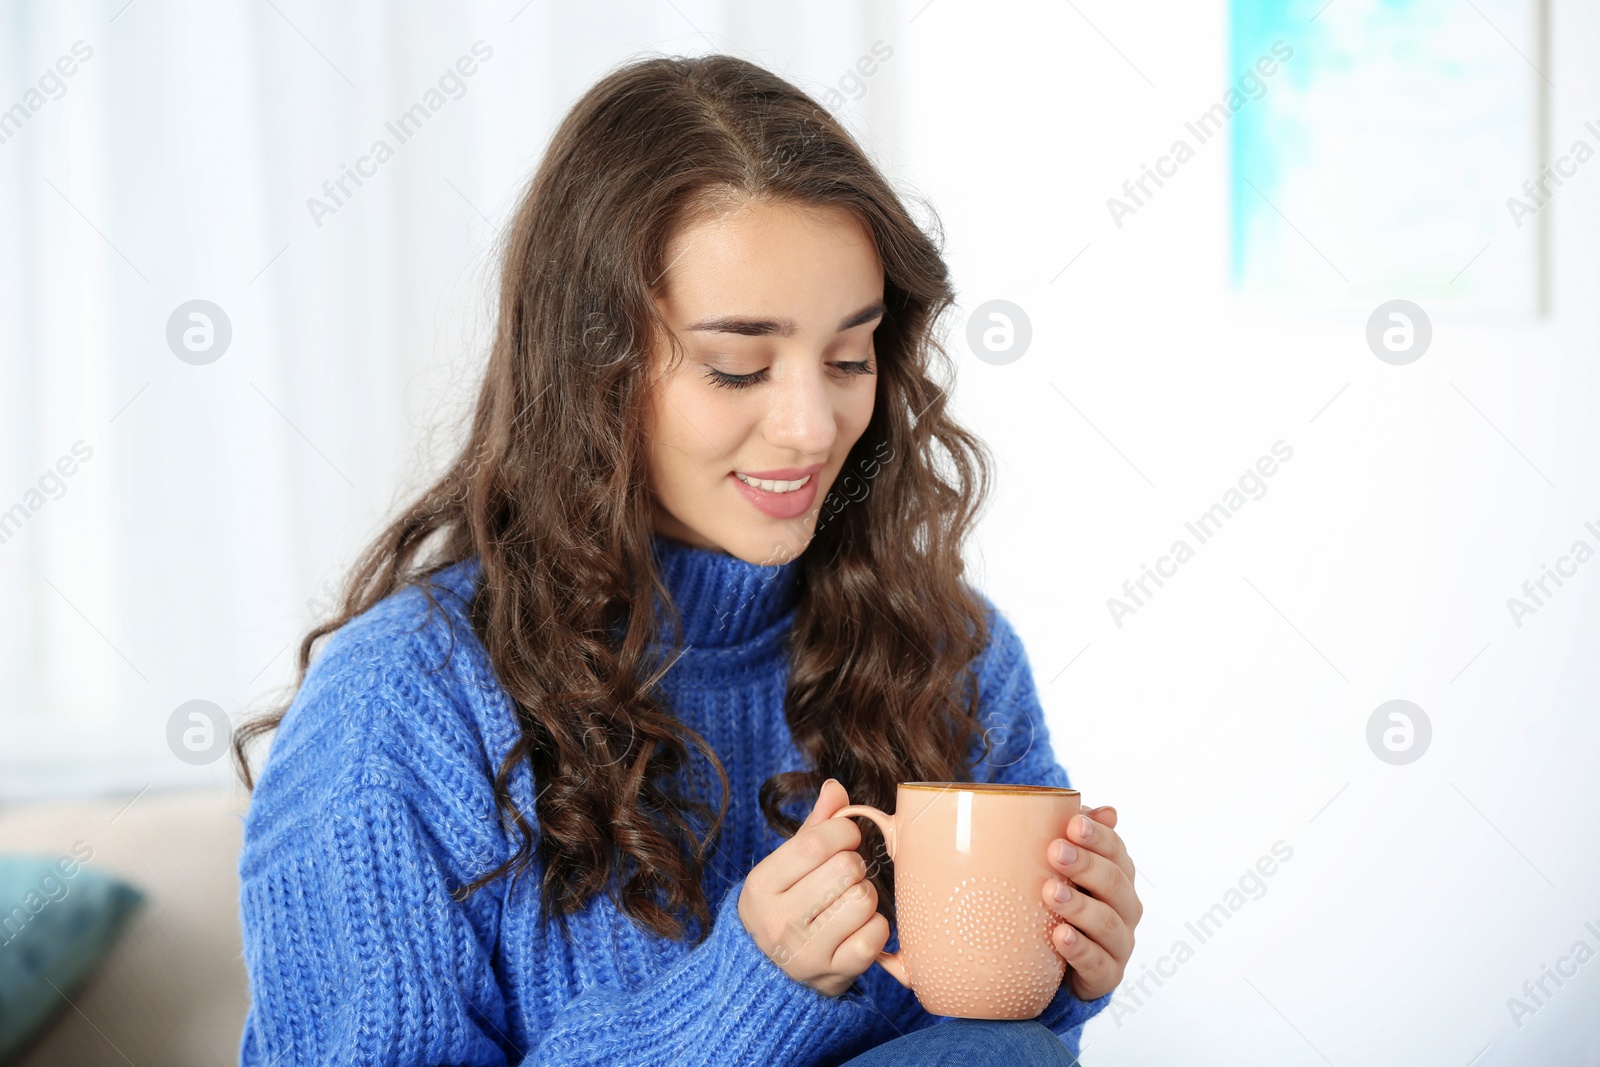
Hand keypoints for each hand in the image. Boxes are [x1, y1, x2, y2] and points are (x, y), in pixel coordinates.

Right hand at [737, 778, 890, 996]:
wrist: (769, 973)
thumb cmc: (785, 906)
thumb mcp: (785, 865)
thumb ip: (814, 827)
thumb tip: (835, 787)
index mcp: (761, 886)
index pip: (815, 844)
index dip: (844, 831)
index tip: (847, 837)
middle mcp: (778, 922)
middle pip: (846, 870)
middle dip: (855, 865)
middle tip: (845, 875)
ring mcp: (806, 953)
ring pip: (864, 900)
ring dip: (865, 895)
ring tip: (849, 901)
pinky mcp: (834, 975)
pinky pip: (875, 935)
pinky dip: (876, 926)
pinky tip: (858, 927)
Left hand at [1042, 803, 1141, 1001]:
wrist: (1063, 964)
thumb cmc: (1065, 903)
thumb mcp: (1067, 870)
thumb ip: (1079, 839)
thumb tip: (1107, 811)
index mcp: (1118, 876)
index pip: (1116, 851)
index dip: (1098, 837)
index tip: (1073, 824)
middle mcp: (1125, 907)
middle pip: (1113, 882)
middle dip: (1085, 865)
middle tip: (1055, 851)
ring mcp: (1119, 943)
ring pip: (1106, 922)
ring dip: (1079, 906)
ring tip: (1050, 892)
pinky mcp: (1106, 974)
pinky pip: (1096, 962)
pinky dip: (1079, 948)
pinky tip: (1059, 936)